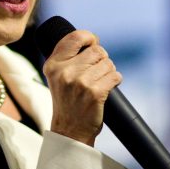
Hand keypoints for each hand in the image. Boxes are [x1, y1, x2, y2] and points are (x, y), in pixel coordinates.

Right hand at [43, 30, 120, 145]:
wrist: (69, 131)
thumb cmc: (67, 102)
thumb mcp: (58, 77)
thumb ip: (68, 58)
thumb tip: (94, 40)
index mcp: (53, 65)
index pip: (75, 37)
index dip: (89, 38)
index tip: (93, 44)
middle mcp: (64, 72)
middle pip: (97, 50)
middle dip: (102, 59)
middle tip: (97, 72)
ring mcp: (80, 82)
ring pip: (108, 63)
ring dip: (109, 71)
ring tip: (100, 83)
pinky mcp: (95, 93)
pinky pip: (115, 76)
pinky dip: (116, 80)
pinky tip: (107, 88)